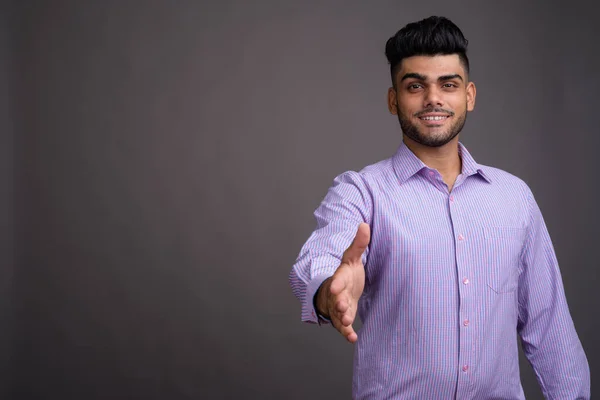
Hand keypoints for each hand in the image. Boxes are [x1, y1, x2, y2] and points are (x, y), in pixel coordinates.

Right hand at [316, 223, 369, 342]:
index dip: (337, 283)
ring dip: (342, 318)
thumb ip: (358, 244)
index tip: (335, 287)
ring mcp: (339, 307)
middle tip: (343, 306)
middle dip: (339, 303)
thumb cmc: (346, 274)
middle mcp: (337, 294)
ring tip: (347, 322)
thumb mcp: (352, 258)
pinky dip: (347, 333)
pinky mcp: (343, 319)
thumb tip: (364, 224)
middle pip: (337, 299)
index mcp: (340, 278)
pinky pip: (344, 327)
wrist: (338, 291)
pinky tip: (353, 338)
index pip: (338, 280)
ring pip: (338, 314)